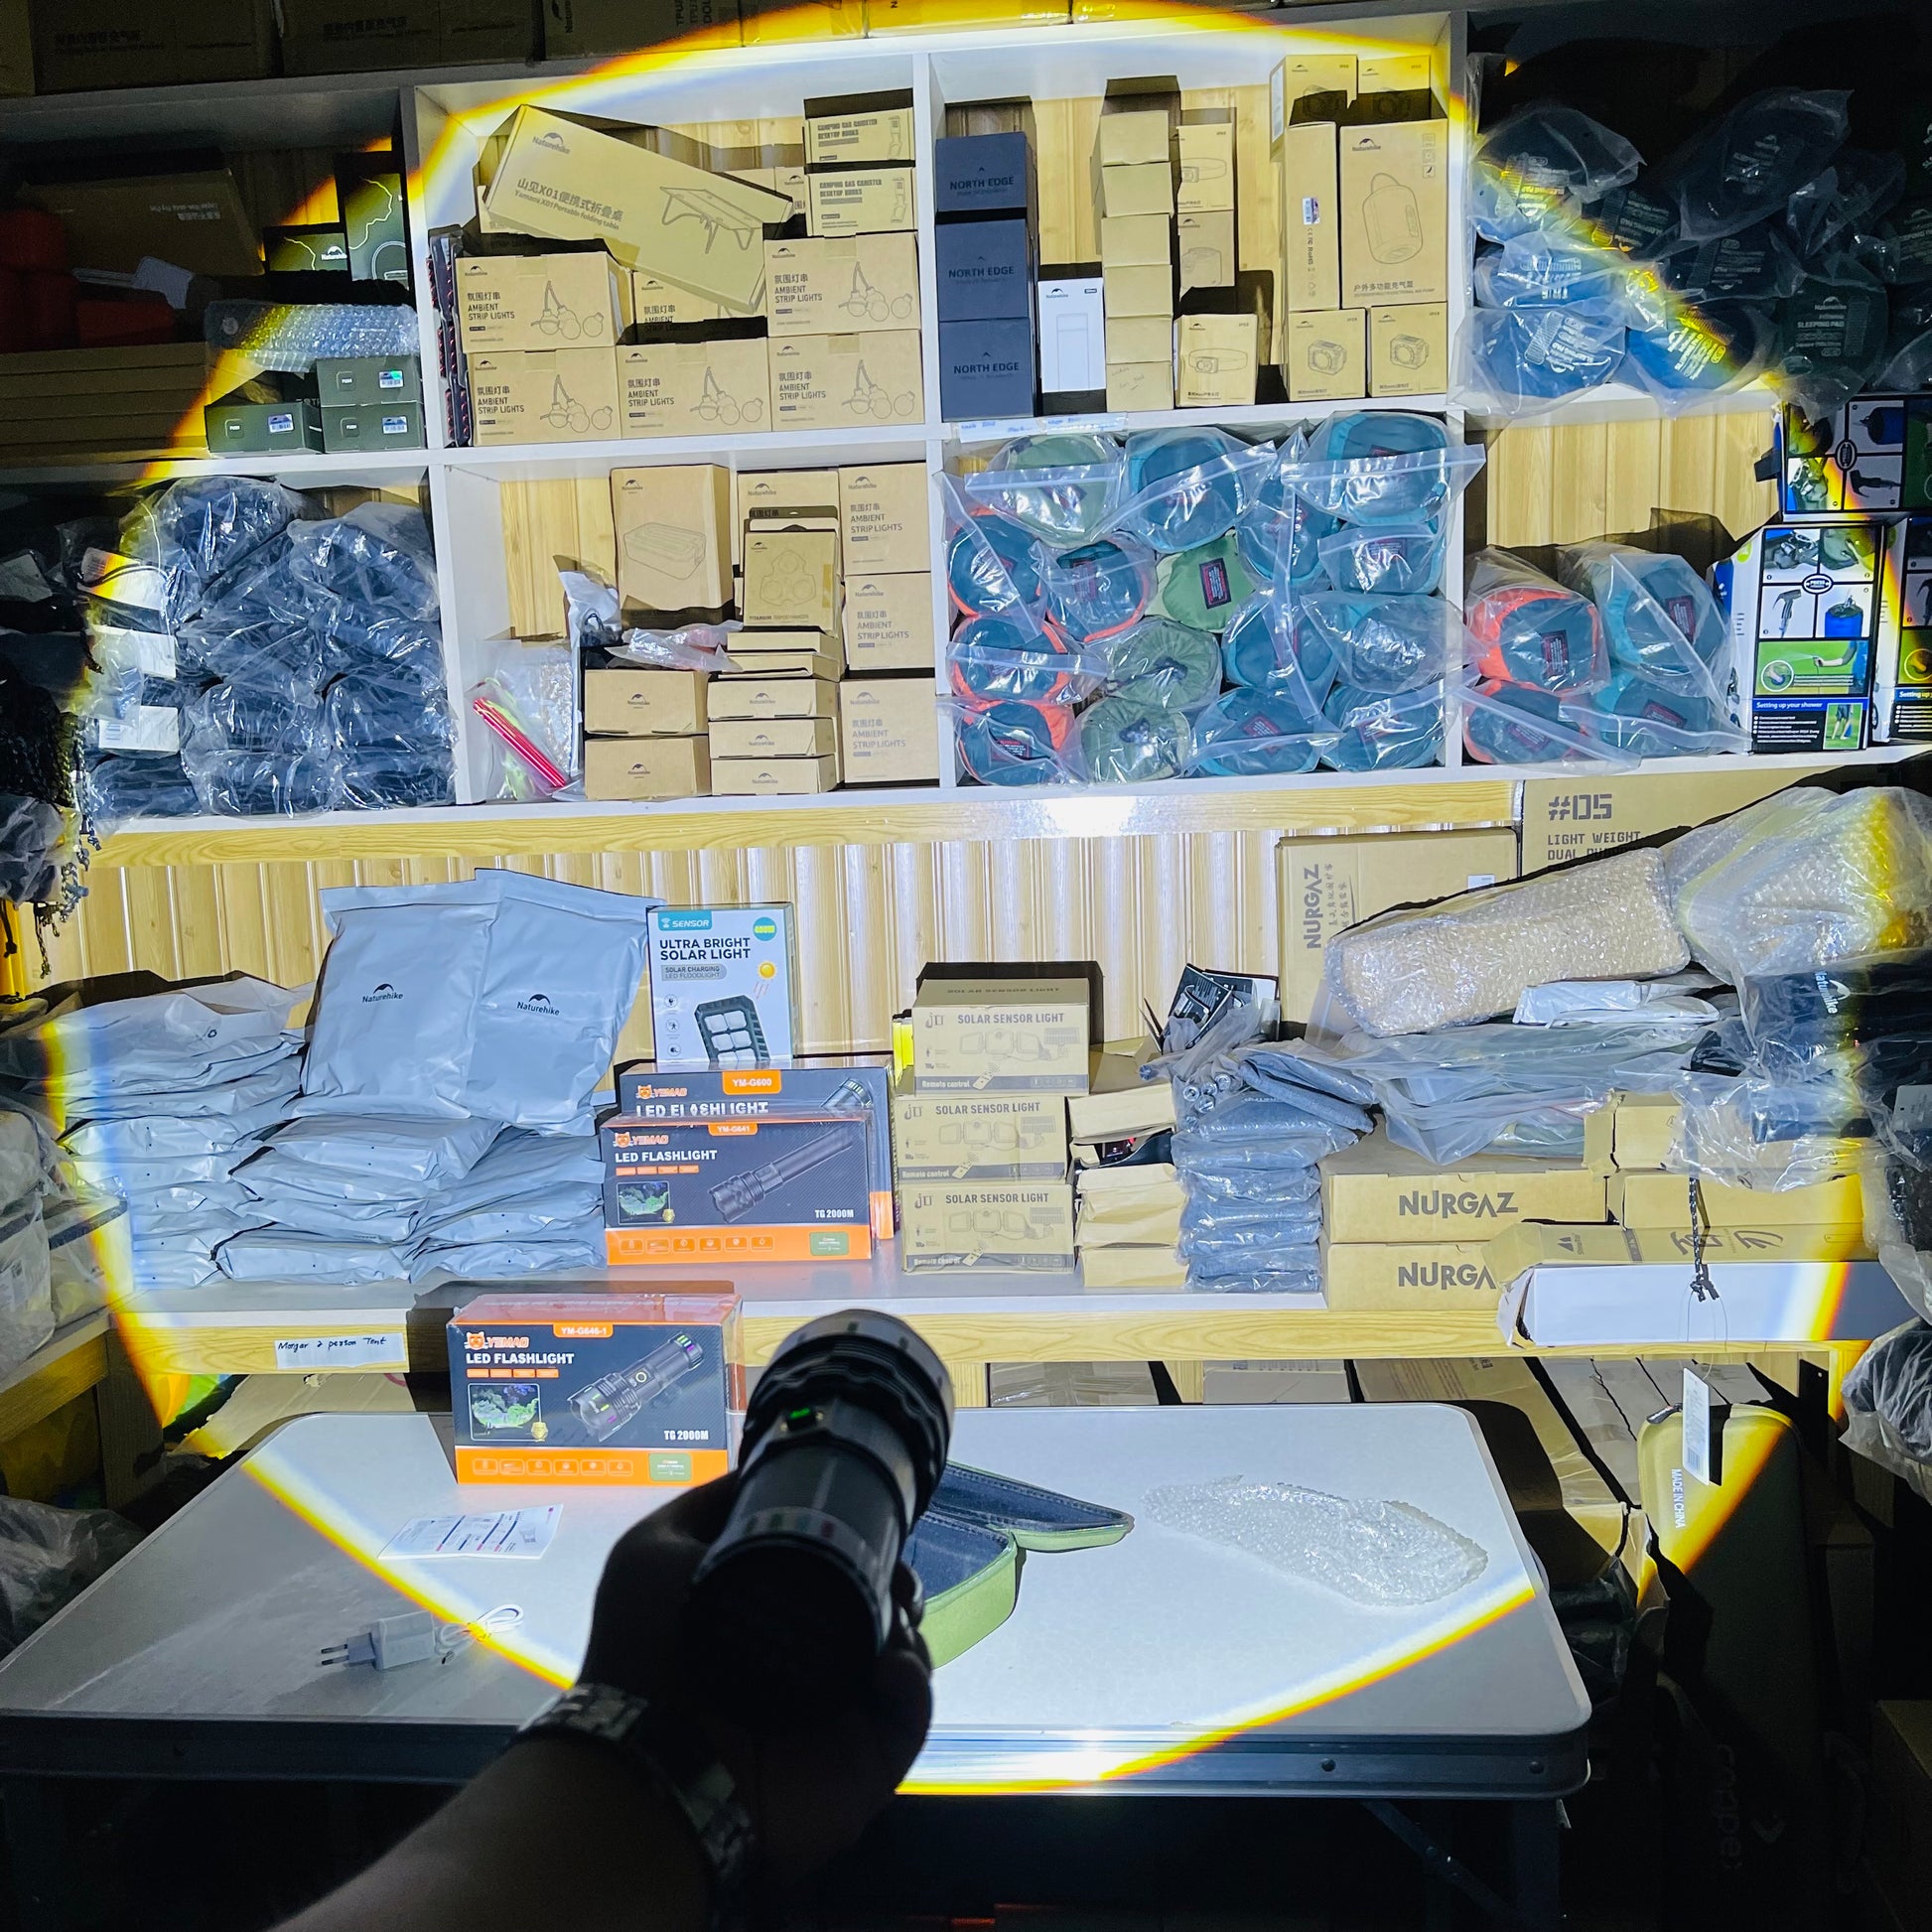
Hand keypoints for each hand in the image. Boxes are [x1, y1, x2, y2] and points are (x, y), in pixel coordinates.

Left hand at [581, 1474, 932, 1883]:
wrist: (645, 1754)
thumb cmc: (643, 1648)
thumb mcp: (653, 1551)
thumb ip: (707, 1507)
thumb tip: (764, 1469)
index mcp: (770, 1622)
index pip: (837, 1578)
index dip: (863, 1549)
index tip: (872, 1527)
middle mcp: (810, 1667)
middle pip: (883, 1614)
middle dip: (899, 1583)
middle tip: (892, 1576)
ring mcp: (842, 1718)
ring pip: (907, 1656)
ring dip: (909, 1624)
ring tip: (892, 1614)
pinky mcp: (866, 1762)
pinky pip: (912, 1715)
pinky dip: (914, 1681)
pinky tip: (890, 1663)